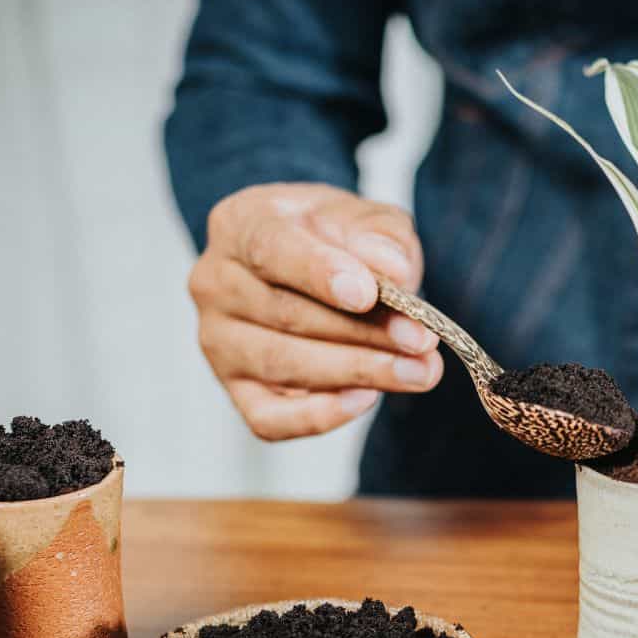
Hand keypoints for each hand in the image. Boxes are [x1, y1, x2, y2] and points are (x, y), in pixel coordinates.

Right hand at [189, 182, 442, 440]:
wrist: (323, 266)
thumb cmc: (340, 238)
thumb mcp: (368, 219)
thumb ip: (380, 237)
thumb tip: (392, 269)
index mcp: (239, 225)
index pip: (271, 248)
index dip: (319, 273)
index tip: (367, 294)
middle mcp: (215, 283)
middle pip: (286, 314)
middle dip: (363, 332)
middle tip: (422, 341)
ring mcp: (219, 341)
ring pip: (282, 365)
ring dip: (358, 372)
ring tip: (419, 372)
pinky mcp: (235, 389)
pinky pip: (269, 418)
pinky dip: (320, 414)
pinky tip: (367, 398)